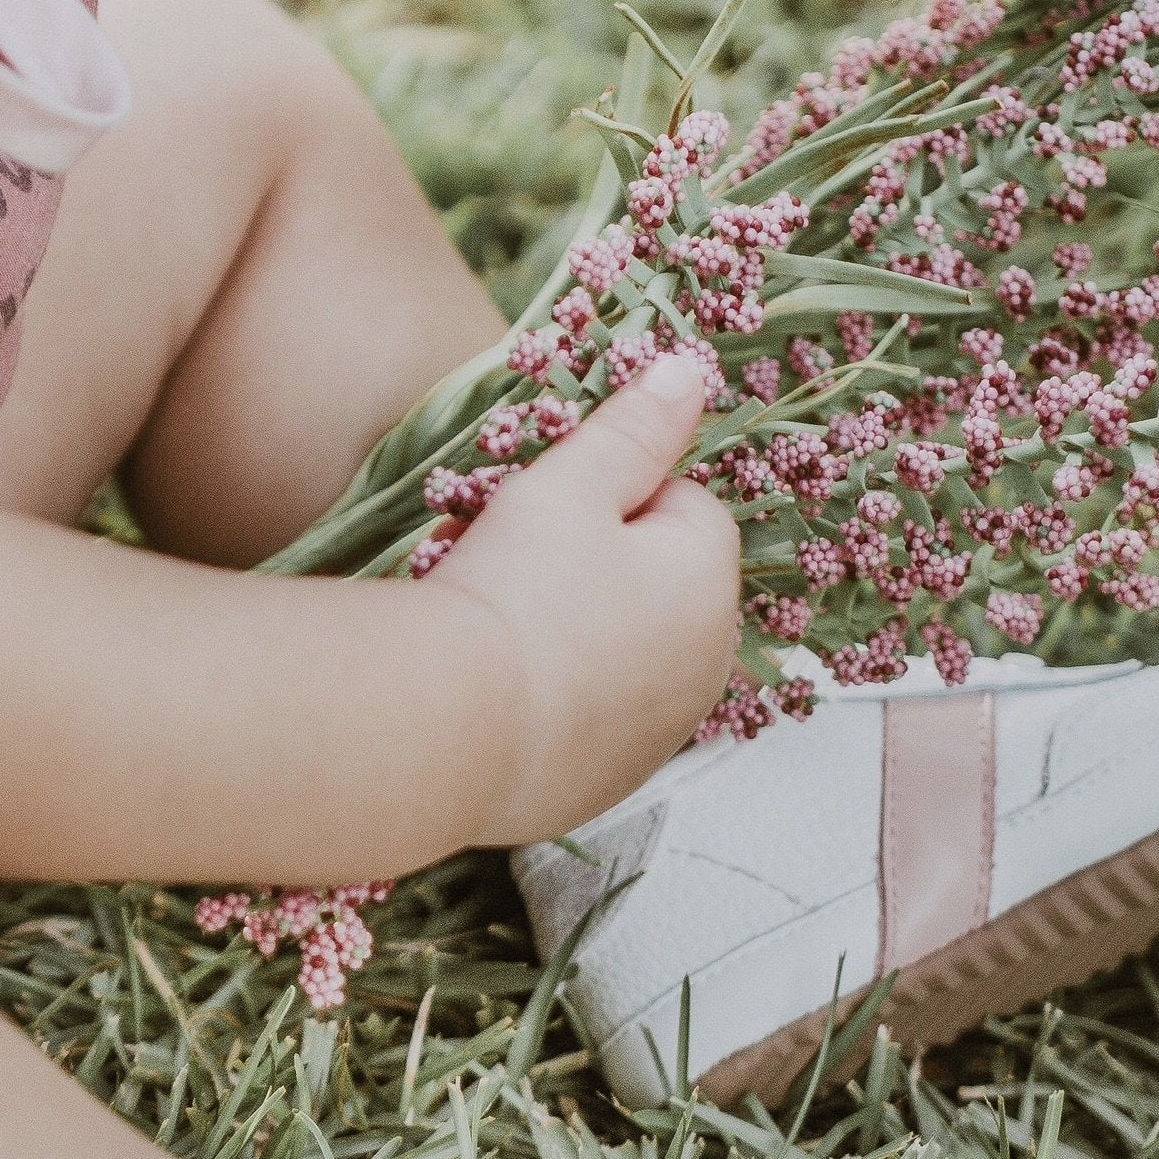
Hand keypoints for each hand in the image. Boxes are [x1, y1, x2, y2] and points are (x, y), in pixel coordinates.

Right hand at [431, 355, 740, 847]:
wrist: (448, 728)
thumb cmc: (513, 589)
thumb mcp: (567, 486)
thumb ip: (634, 428)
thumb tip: (689, 373)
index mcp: (709, 583)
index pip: (682, 506)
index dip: (609, 495)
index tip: (545, 510)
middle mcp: (706, 667)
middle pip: (651, 585)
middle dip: (589, 565)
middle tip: (505, 560)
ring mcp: (657, 736)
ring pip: (618, 654)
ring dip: (570, 631)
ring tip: (490, 624)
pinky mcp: (605, 785)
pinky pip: (587, 721)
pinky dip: (552, 702)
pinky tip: (494, 691)